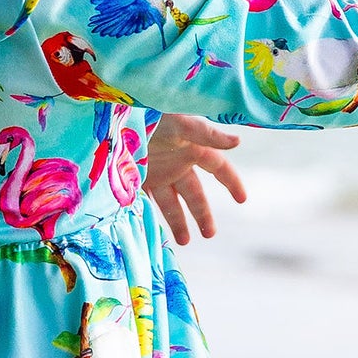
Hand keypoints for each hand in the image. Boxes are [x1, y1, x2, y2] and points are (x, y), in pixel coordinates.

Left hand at [145, 114, 246, 244]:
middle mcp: (177, 163)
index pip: (219, 168)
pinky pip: (148, 202)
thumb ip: (207, 135)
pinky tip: (155, 232)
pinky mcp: (138, 179)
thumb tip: (238, 142)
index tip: (242, 200)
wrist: (114, 117)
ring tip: (184, 242)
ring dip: (179, 222)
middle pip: (195, 194)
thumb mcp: (180, 124)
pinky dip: (152, 215)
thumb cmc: (151, 114)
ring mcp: (158, 172)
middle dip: (203, 214)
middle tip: (209, 235)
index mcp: (192, 148)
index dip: (232, 182)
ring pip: (172, 203)